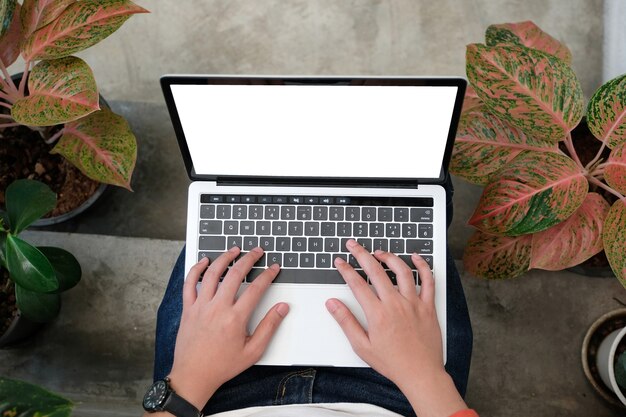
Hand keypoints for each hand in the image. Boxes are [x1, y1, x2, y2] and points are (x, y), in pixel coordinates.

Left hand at [167, 247, 288, 409]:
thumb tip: (282, 308)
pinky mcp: (188, 309)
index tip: (273, 268)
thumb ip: (269, 327)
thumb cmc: (222, 366)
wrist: (193, 375)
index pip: (256, 288)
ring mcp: (201, 307)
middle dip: (249, 259)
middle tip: (257, 251)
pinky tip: (205, 262)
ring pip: (212, 274)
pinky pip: (190, 283)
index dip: (268, 275)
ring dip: (225, 258)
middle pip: (235, 274)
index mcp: (235, 318)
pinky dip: (196, 269)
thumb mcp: (253, 351)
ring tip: (234, 250)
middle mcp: (217, 308)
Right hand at [326, 239, 466, 416]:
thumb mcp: (362, 346)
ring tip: (379, 251)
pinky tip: (415, 257)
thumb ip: (346, 322)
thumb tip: (332, 304)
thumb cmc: (392, 362)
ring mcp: (413, 303)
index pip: (357, 283)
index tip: (340, 261)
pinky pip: (428, 280)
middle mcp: (395, 304)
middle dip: (362, 254)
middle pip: (376, 270)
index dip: (346, 269)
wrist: (420, 373)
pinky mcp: (427, 306)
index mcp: (377, 314)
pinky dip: (423, 266)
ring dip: (389, 256)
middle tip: (353, 245)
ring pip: (402, 270)